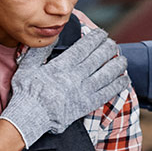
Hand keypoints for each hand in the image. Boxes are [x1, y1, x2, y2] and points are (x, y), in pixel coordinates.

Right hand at [0, 29, 127, 146]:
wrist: (30, 117)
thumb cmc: (26, 92)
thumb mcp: (27, 67)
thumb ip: (39, 52)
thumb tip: (52, 38)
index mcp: (62, 66)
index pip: (84, 47)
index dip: (95, 38)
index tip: (102, 33)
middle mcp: (76, 76)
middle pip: (98, 58)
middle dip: (108, 48)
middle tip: (113, 43)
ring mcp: (83, 91)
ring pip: (107, 74)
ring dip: (117, 65)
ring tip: (122, 59)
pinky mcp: (87, 105)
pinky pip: (107, 93)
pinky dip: (118, 85)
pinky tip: (124, 79)